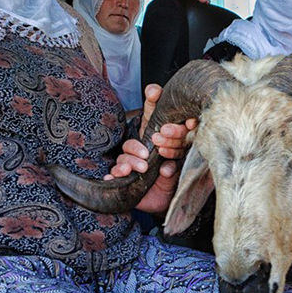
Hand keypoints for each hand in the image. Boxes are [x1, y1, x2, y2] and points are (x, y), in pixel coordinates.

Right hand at [109, 83, 195, 213]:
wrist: (163, 201)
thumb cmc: (170, 179)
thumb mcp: (177, 169)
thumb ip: (174, 164)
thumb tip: (167, 167)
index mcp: (156, 138)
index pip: (152, 115)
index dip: (152, 101)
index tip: (154, 91)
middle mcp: (141, 146)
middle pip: (134, 138)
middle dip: (140, 145)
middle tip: (149, 152)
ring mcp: (130, 161)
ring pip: (125, 155)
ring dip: (132, 160)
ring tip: (142, 168)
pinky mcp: (122, 177)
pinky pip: (114, 173)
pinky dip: (115, 174)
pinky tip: (114, 177)